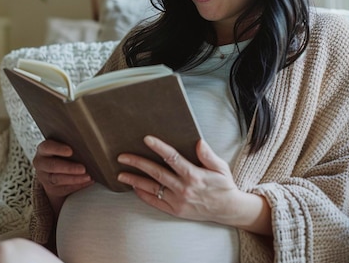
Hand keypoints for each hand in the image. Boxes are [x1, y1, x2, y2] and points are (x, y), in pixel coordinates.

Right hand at [32, 139, 92, 212]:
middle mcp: (41, 163)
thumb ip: (70, 145)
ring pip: (57, 179)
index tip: (70, 151)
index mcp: (43, 149)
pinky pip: (64, 189)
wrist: (55, 171)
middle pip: (52, 166)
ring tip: (88, 177)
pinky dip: (77, 186)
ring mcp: (44, 177)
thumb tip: (87, 145)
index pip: (47, 147)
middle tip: (83, 168)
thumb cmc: (63, 155)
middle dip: (69, 168)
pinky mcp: (51, 189)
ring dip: (74, 179)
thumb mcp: (62, 148)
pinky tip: (87, 182)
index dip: (58, 149)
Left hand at [117, 136, 271, 235]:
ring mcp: (178, 201)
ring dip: (135, 180)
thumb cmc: (224, 185)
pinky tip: (134, 187)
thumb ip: (208, 155)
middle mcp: (184, 188)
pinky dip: (143, 195)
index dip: (159, 147)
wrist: (228, 210)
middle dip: (138, 163)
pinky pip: (155, 202)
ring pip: (152, 188)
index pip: (173, 158)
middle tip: (122, 156)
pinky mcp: (175, 211)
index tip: (146, 139)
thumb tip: (198, 142)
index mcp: (195, 175)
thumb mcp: (221, 167)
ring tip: (120, 174)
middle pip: (156, 173)